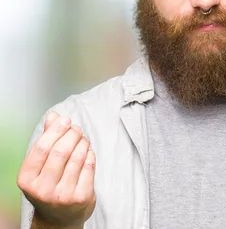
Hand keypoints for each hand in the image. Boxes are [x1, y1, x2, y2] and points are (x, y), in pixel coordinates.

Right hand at [17, 112, 95, 228]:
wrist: (58, 218)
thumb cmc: (48, 187)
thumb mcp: (39, 167)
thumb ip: (46, 140)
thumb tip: (53, 116)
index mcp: (27, 180)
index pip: (41, 149)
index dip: (55, 131)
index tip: (65, 120)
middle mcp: (43, 189)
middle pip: (61, 152)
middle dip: (71, 135)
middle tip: (77, 129)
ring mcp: (63, 195)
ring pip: (77, 158)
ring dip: (83, 143)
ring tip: (83, 139)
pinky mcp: (81, 197)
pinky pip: (89, 167)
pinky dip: (90, 155)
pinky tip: (88, 152)